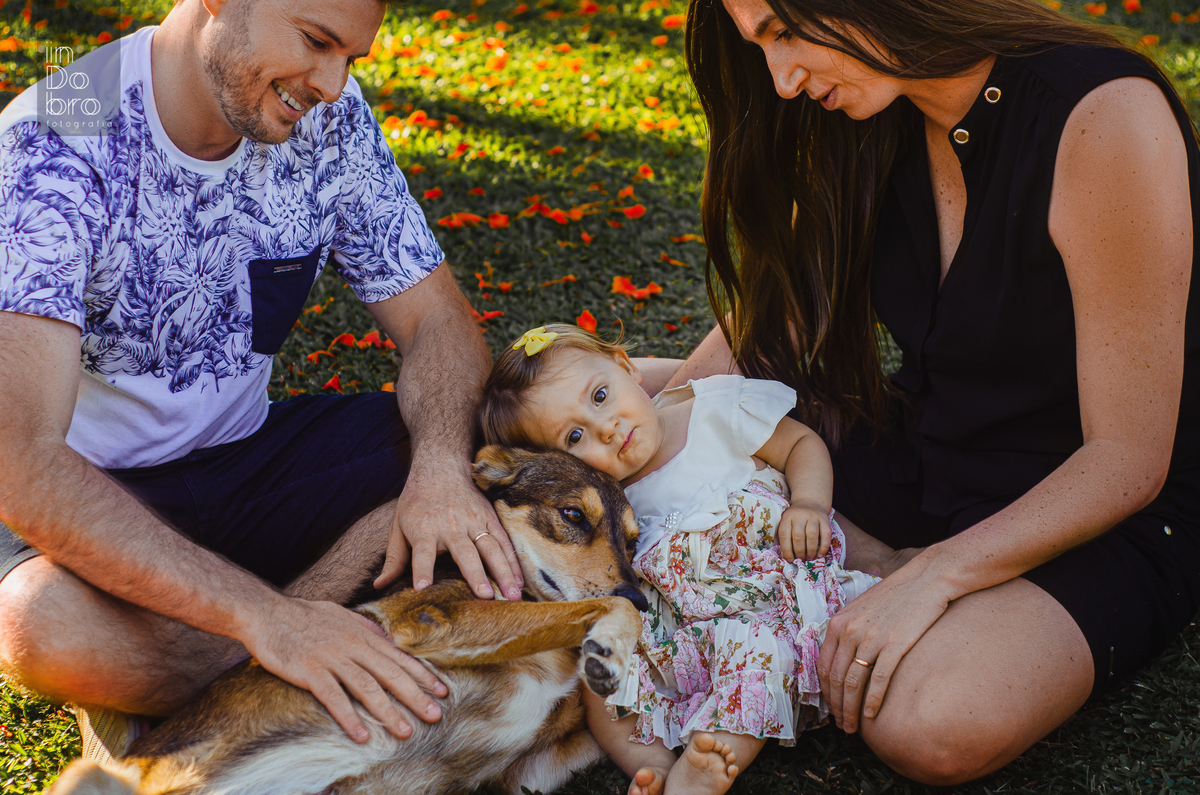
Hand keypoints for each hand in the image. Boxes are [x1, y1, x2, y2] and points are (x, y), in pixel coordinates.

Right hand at [242, 596, 447, 742]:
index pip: (399, 657)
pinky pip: (334, 697)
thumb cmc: (304, 616)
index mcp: (363, 634)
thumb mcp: (342, 616)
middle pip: (390, 674)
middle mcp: (353, 646)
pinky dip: (349, 717)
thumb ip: (365, 630)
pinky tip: (362, 734)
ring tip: (405, 731)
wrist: (267, 612)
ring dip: (388, 711)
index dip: (422, 675)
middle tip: (434, 715)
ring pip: (367, 687)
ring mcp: (332, 658)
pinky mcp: (310, 670)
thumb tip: (387, 641)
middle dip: (415, 696)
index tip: (442, 690)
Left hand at [373, 466, 523, 599]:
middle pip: (465, 553)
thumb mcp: (397, 527)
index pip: (422, 553)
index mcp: (424, 530)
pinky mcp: (489, 518)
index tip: (423, 588)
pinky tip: (519, 581)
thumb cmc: (416, 502)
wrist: (440, 468)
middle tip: (486, 597)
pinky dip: (513, 561)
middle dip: (475, 575)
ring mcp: (474, 522)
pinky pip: (503, 541)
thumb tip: (380, 586)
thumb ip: (393, 559)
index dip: (422, 570)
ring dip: (503, 572)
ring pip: (491, 549)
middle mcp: (451, 527)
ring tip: (512, 595)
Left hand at [776, 500, 831, 560]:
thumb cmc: (796, 517)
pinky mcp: (825, 519)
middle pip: (798, 537)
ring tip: (809, 558)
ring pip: (812, 536)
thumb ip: (785, 535)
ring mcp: (813, 517)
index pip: (785, 535)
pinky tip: (820, 554)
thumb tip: (786, 556)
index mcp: (787, 517)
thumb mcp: (786, 521)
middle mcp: (800, 516)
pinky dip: (823, 547)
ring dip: (811, 550)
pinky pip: (825, 535)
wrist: (810, 502)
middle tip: (801, 560)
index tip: (789, 559)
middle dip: (799, 552)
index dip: (787, 550)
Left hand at [816, 549, 952, 732]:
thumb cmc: (895, 596)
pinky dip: (872, 701)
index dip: (825, 692)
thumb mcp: (862, 609)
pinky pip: (879, 680)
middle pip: (837, 679)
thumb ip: (848, 631)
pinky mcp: (895, 644)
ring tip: (853, 727)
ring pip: (853, 683)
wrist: (926, 579)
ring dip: (851, 709)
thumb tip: (842, 660)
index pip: (824, 666)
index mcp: (838, 622)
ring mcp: (871, 637)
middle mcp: (850, 630)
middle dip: (837, 707)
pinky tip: (871, 715)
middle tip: (841, 726)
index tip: (830, 708)